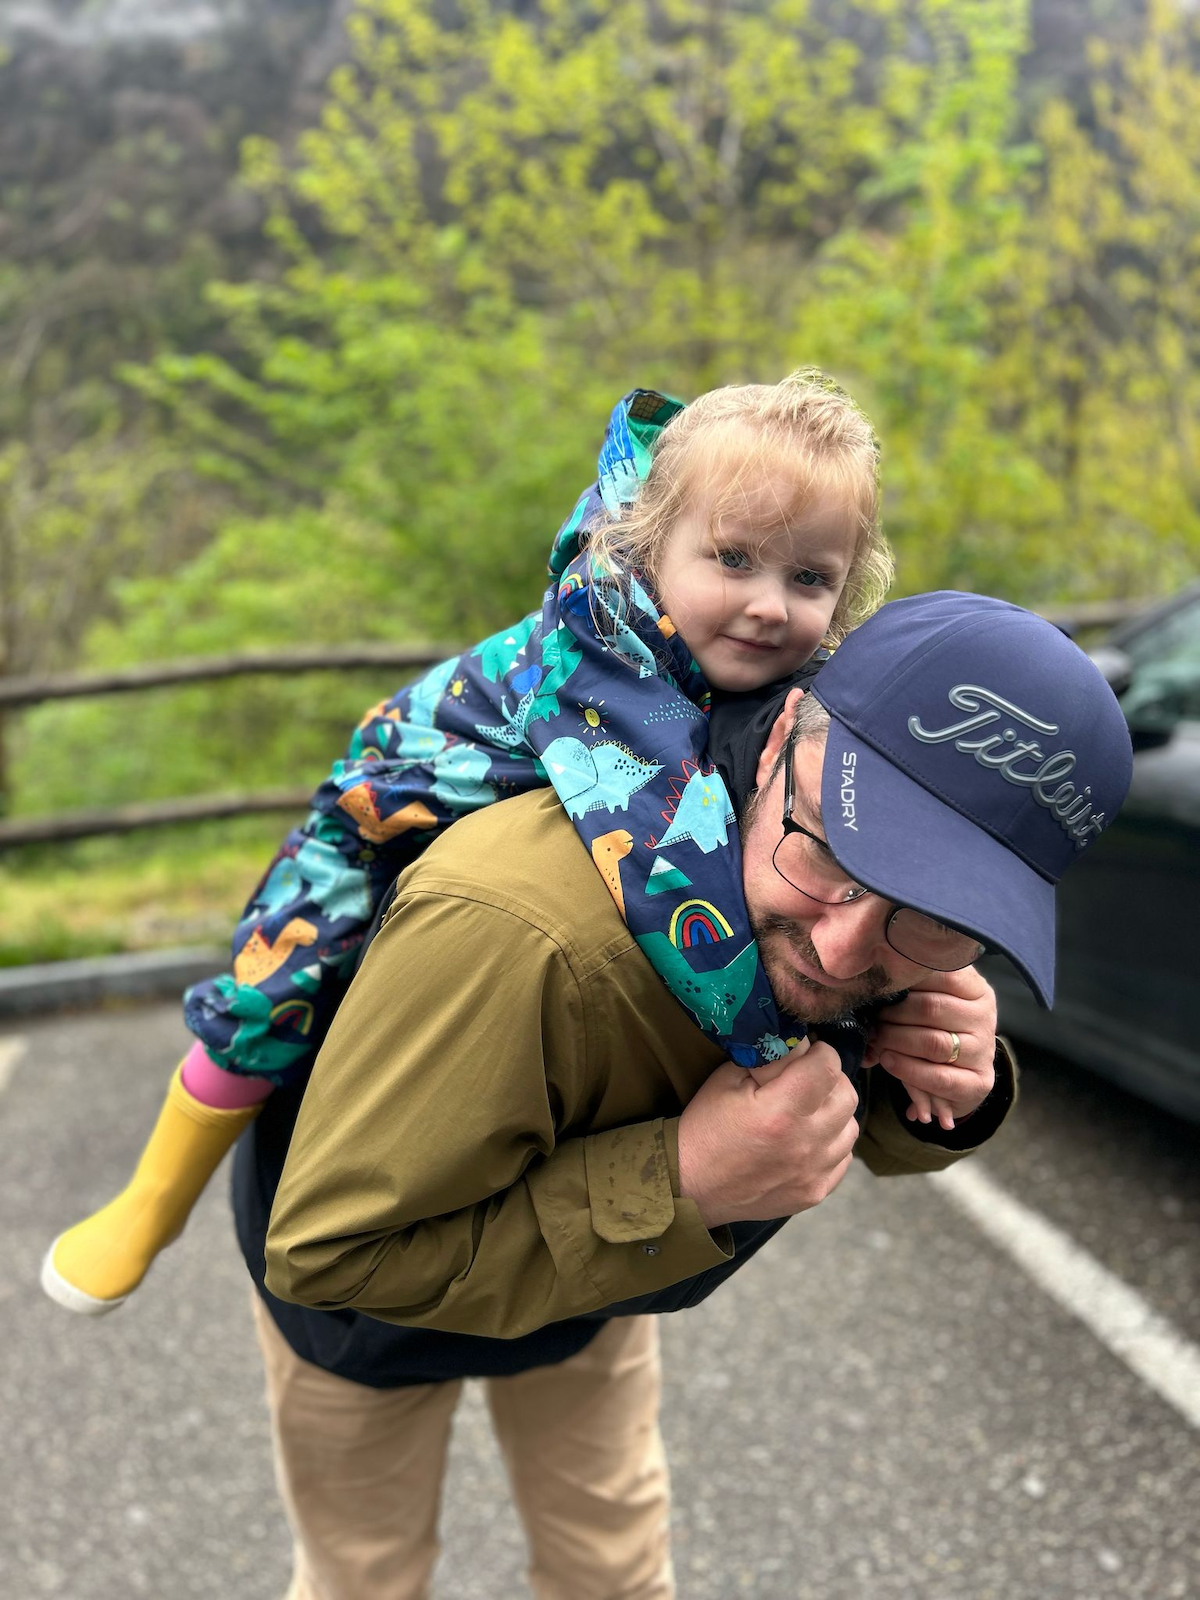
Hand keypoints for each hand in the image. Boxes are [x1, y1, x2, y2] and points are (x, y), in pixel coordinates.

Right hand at [677, 1040, 859, 1227]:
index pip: (828, 1067)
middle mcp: (804, 1144)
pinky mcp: (815, 1191)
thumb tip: (802, 1044)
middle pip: (847, 1095)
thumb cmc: (706, 1127)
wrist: (691, 1184)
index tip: (808, 1054)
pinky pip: (844, 1157)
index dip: (820, 1053)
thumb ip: (771, 1058)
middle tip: (808, 1079)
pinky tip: (807, 1139)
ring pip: (850, 1126)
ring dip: (834, 1112)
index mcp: (780, 1112)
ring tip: (808, 1111)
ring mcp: (813, 1172)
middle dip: (831, 1079)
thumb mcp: (728, 1079)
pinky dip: (832, 1143)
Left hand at [863, 965, 996, 1129]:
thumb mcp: (926, 1002)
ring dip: (896, 1040)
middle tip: (872, 1017)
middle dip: (893, 1013)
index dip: (905, 978)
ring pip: (934, 1043)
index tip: (879, 983)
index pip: (942, 974)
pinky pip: (939, 1077)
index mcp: (975, 989)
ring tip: (876, 1038)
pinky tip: (887, 1060)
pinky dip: (907, 1069)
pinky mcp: (978, 1083)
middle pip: (931, 1008)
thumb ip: (910, 989)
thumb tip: (874, 983)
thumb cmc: (932, 1030)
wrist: (954, 1079)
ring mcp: (983, 1052)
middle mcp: (984, 1017)